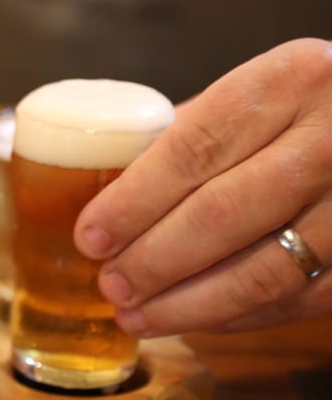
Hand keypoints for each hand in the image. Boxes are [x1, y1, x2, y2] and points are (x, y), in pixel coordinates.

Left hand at [74, 39, 331, 333]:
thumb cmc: (319, 106)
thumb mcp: (267, 89)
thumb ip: (197, 129)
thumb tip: (107, 188)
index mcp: (293, 79)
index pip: (193, 149)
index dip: (133, 202)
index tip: (91, 236)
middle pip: (221, 215)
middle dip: (153, 260)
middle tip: (109, 284)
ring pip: (261, 271)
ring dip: (188, 304)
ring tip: (137, 315)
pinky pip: (296, 299)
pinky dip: (236, 316)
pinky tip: (194, 319)